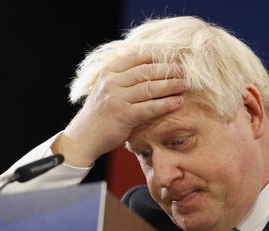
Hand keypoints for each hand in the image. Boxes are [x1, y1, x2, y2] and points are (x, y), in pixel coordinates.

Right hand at [53, 51, 186, 166]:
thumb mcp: (105, 89)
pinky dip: (166, 104)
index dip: (157, 54)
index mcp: (108, 72)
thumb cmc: (99, 114)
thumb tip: (148, 68)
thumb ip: (122, 78)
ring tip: (185, 84)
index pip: (136, 57)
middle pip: (146, 71)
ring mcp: (117, 99)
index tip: (172, 54)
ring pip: (150, 87)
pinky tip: (178, 102)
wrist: (84, 137)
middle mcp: (112, 83)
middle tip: (184, 70)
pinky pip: (150, 107)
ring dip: (171, 85)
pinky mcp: (124, 116)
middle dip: (168, 69)